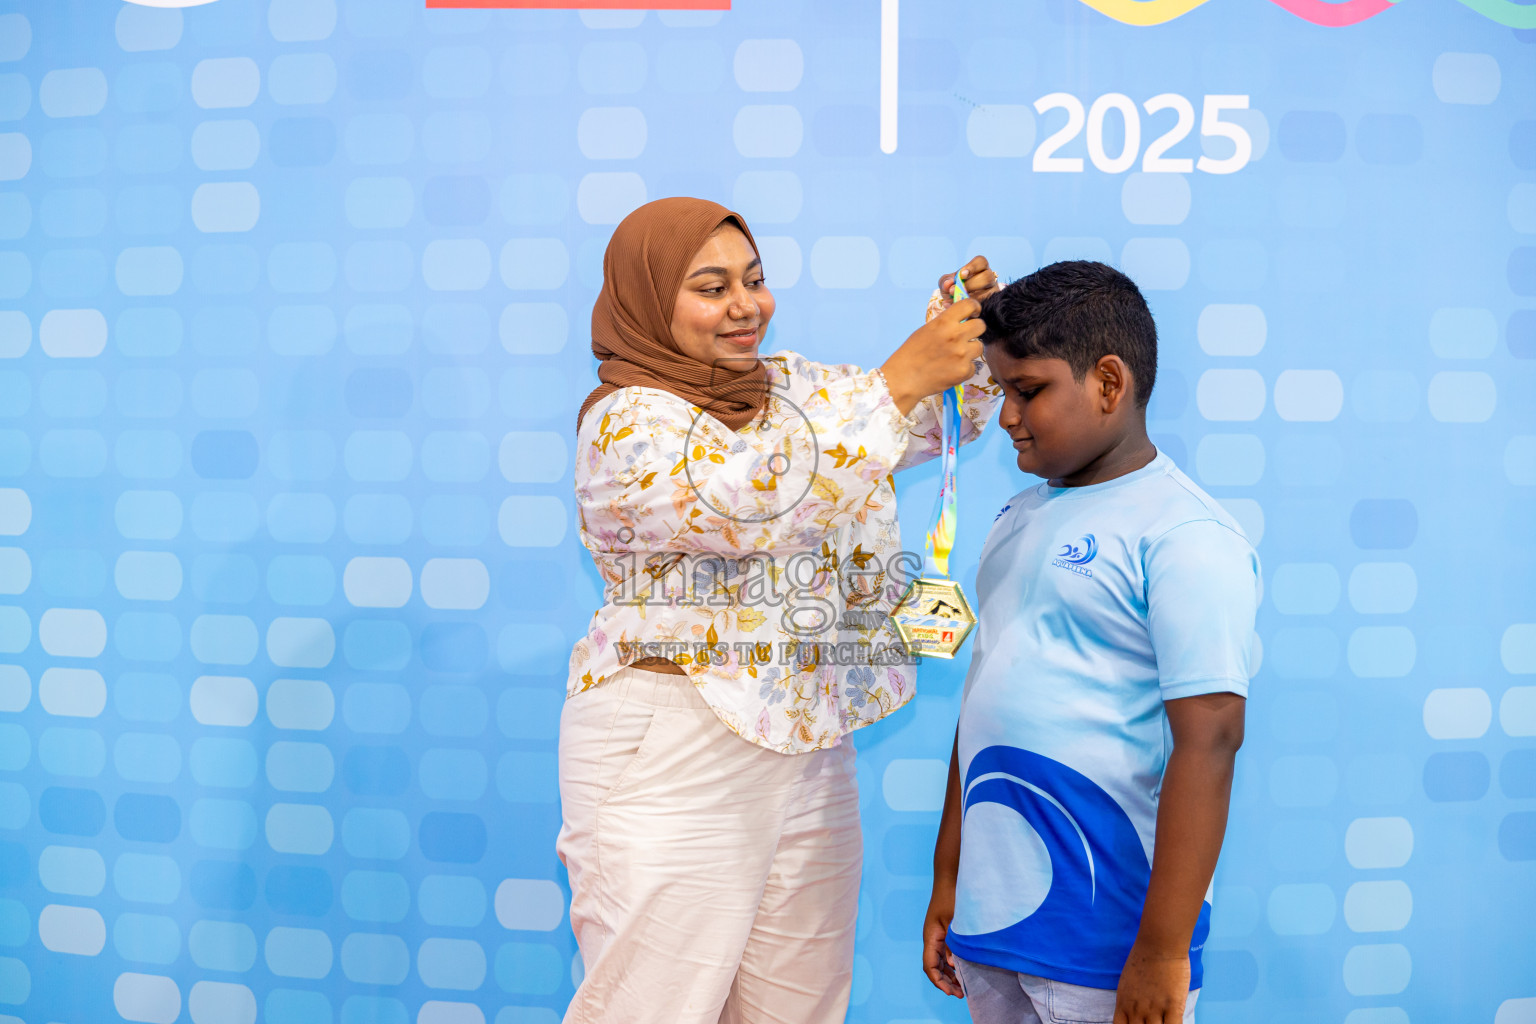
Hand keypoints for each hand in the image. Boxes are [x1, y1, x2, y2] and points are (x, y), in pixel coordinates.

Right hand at [880, 297, 984, 415]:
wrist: (904, 378)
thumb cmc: (911, 353)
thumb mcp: (926, 330)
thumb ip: (945, 323)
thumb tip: (962, 318)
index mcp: (944, 322)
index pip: (969, 305)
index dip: (974, 308)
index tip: (972, 313)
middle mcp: (955, 336)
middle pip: (981, 326)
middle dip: (975, 330)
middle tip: (966, 336)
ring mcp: (962, 354)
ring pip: (978, 346)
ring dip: (970, 350)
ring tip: (955, 356)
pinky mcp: (964, 371)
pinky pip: (972, 366)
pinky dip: (964, 368)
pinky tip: (950, 369)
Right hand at [922, 885, 964, 997]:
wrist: (951, 876)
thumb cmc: (953, 896)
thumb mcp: (956, 922)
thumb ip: (955, 945)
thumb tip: (955, 966)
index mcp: (931, 936)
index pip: (930, 965)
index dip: (939, 981)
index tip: (951, 992)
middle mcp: (932, 938)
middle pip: (934, 966)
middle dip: (945, 982)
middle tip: (960, 994)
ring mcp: (938, 934)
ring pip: (940, 961)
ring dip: (949, 974)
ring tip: (962, 986)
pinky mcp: (946, 931)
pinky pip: (946, 952)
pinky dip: (953, 963)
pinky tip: (964, 969)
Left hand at [937, 255, 1000, 308]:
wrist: (956, 308)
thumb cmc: (954, 290)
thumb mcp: (947, 284)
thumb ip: (945, 281)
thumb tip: (947, 284)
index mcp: (979, 268)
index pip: (981, 261)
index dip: (972, 267)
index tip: (962, 275)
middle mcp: (989, 278)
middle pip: (987, 277)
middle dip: (970, 284)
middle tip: (953, 291)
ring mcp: (992, 291)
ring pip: (989, 292)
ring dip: (971, 297)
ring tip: (956, 300)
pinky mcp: (990, 304)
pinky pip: (984, 305)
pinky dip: (970, 307)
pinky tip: (958, 307)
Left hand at [1114, 942, 1189, 1023]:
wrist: (1159, 944)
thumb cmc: (1144, 958)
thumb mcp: (1128, 981)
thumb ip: (1131, 1000)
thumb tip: (1135, 1013)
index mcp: (1123, 1004)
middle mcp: (1137, 1010)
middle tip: (1151, 1022)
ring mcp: (1154, 1010)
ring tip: (1162, 1021)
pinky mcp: (1173, 1007)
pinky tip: (1175, 1021)